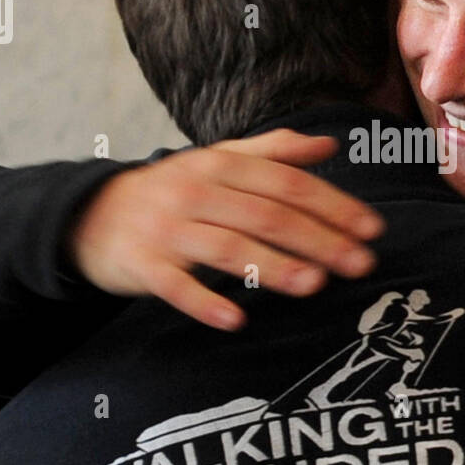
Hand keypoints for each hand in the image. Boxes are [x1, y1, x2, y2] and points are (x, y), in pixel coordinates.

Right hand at [69, 129, 384, 330]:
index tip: (372, 230)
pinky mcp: (142, 265)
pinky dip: (205, 302)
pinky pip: (175, 286)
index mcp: (222, 164)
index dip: (333, 205)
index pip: (288, 184)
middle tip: (361, 265)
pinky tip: (237, 319)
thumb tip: (329, 145)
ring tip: (315, 284)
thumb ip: (274, 152)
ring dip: (273, 266)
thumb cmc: (173, 190)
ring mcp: (168, 229)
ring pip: (227, 248)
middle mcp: (197, 191)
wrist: (92, 213)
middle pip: (267, 215)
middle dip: (319, 240)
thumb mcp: (219, 160)